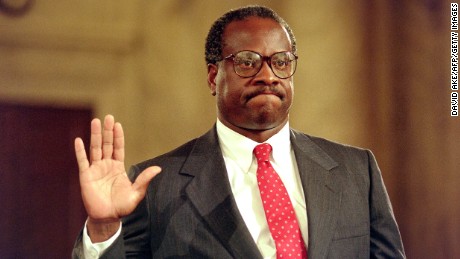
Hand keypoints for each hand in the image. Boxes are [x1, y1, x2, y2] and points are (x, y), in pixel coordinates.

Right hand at [74, 115, 160, 241]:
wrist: (107, 218)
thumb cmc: (122, 206)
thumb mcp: (137, 193)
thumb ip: (145, 180)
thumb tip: (158, 169)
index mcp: (118, 167)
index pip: (118, 148)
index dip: (118, 136)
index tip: (117, 124)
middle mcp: (106, 165)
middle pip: (106, 144)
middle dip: (107, 131)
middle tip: (108, 117)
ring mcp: (95, 169)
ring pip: (95, 149)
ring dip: (95, 135)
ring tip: (95, 121)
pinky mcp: (86, 176)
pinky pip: (83, 161)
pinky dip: (80, 151)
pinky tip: (79, 140)